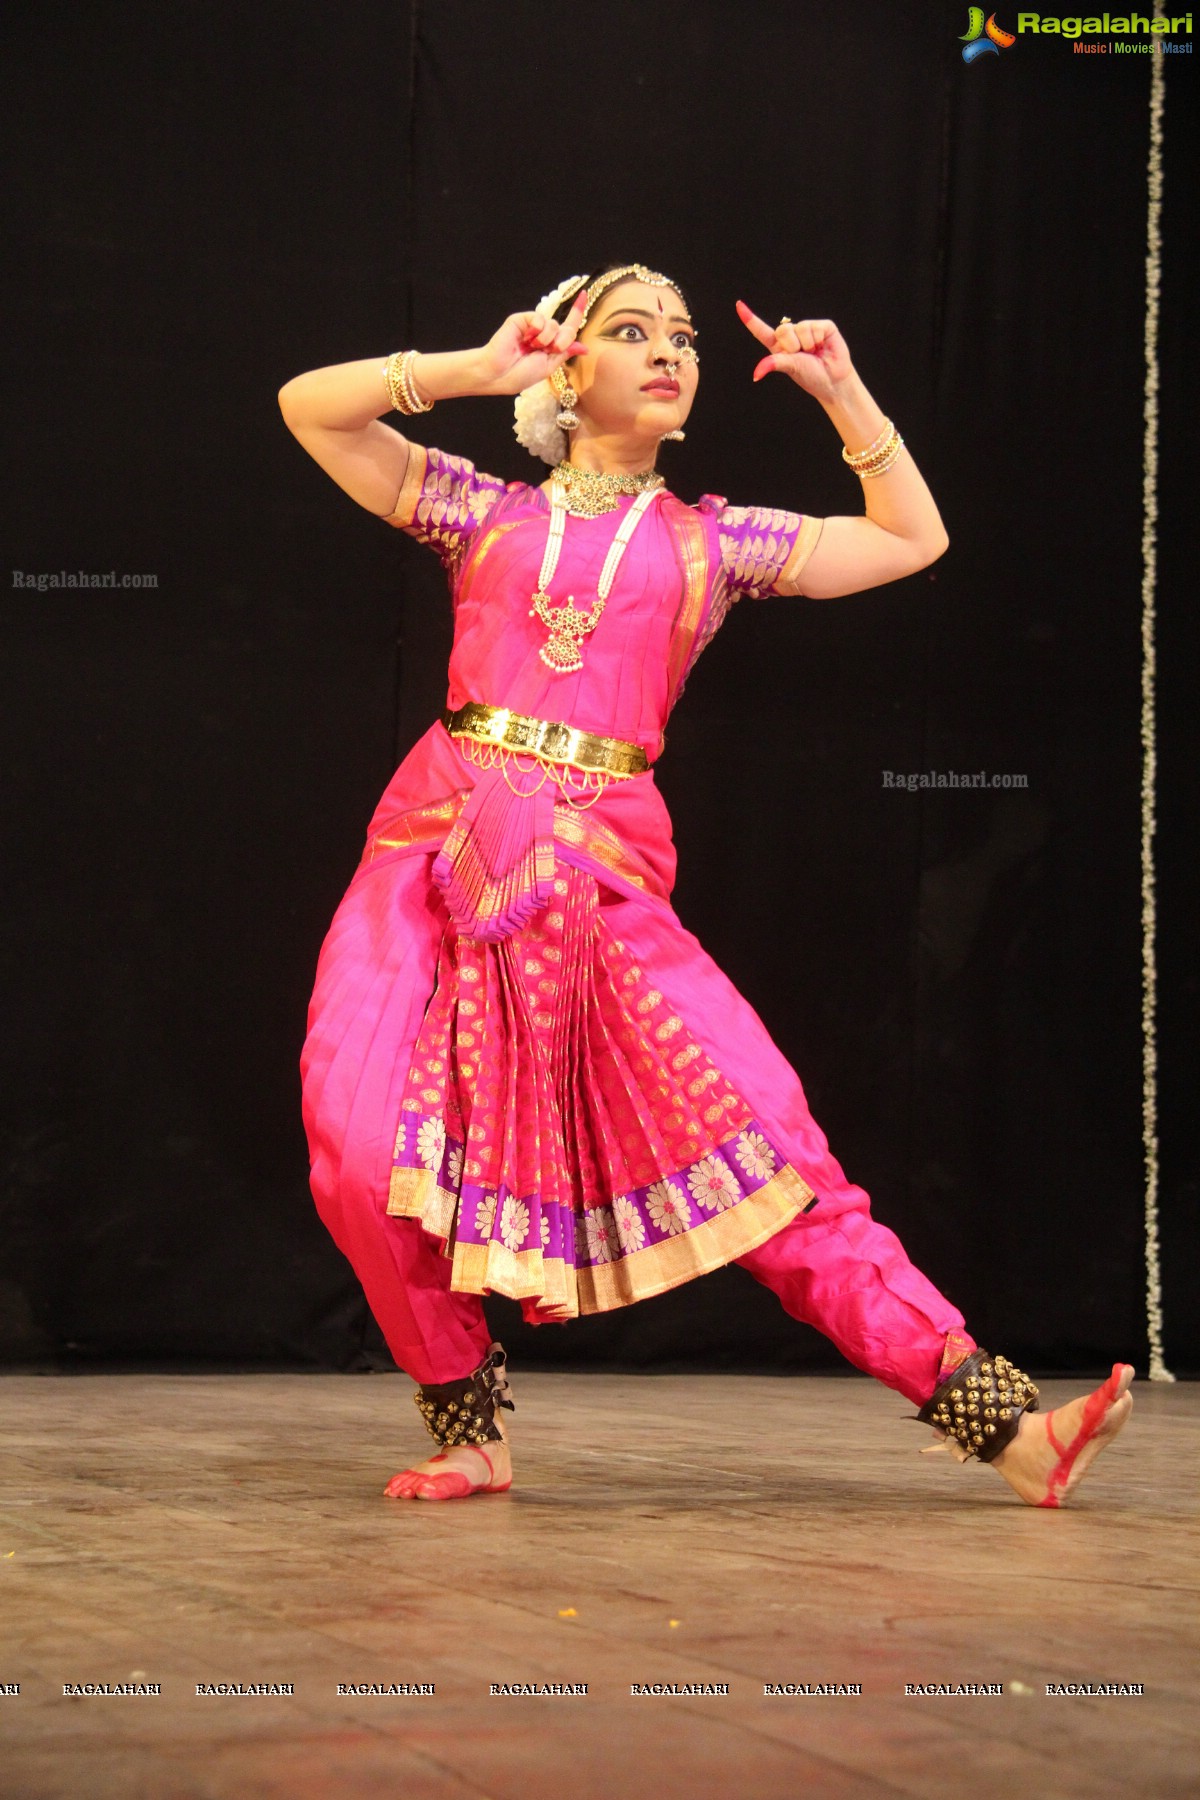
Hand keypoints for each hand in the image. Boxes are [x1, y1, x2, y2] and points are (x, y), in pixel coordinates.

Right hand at [474, 289, 589, 396]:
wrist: (499, 374)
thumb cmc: (521, 374)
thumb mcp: (550, 366)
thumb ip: (566, 352)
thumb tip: (584, 348)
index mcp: (551, 346)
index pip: (568, 328)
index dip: (577, 312)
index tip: (584, 294)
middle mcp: (543, 334)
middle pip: (566, 328)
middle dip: (562, 341)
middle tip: (550, 350)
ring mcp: (533, 326)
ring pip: (553, 324)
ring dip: (547, 339)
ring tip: (532, 348)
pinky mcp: (522, 319)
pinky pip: (540, 318)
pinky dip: (537, 330)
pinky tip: (526, 339)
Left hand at [734, 300, 853, 400]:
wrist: (833, 381)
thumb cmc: (811, 377)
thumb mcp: (790, 368)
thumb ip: (775, 363)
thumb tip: (756, 374)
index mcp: (779, 346)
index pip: (762, 331)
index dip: (750, 319)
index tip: (739, 306)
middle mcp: (792, 335)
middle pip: (783, 329)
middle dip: (792, 345)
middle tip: (803, 356)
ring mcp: (808, 328)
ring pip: (800, 328)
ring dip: (807, 344)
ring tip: (815, 352)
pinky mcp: (823, 326)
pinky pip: (815, 327)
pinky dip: (818, 339)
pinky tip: (823, 346)